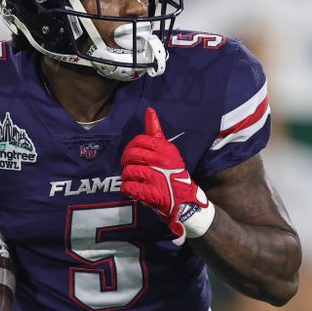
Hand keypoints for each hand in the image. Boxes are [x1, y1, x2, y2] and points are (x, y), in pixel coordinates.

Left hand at [121, 107, 215, 244]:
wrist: (184, 200)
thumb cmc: (173, 173)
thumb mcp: (167, 151)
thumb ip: (156, 132)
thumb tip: (149, 110)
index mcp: (165, 149)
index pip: (140, 141)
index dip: (131, 148)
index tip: (133, 155)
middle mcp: (161, 162)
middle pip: (131, 155)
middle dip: (127, 162)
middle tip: (131, 168)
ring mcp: (156, 178)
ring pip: (128, 172)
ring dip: (128, 178)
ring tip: (135, 180)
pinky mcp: (152, 194)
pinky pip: (128, 187)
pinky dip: (128, 189)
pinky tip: (134, 190)